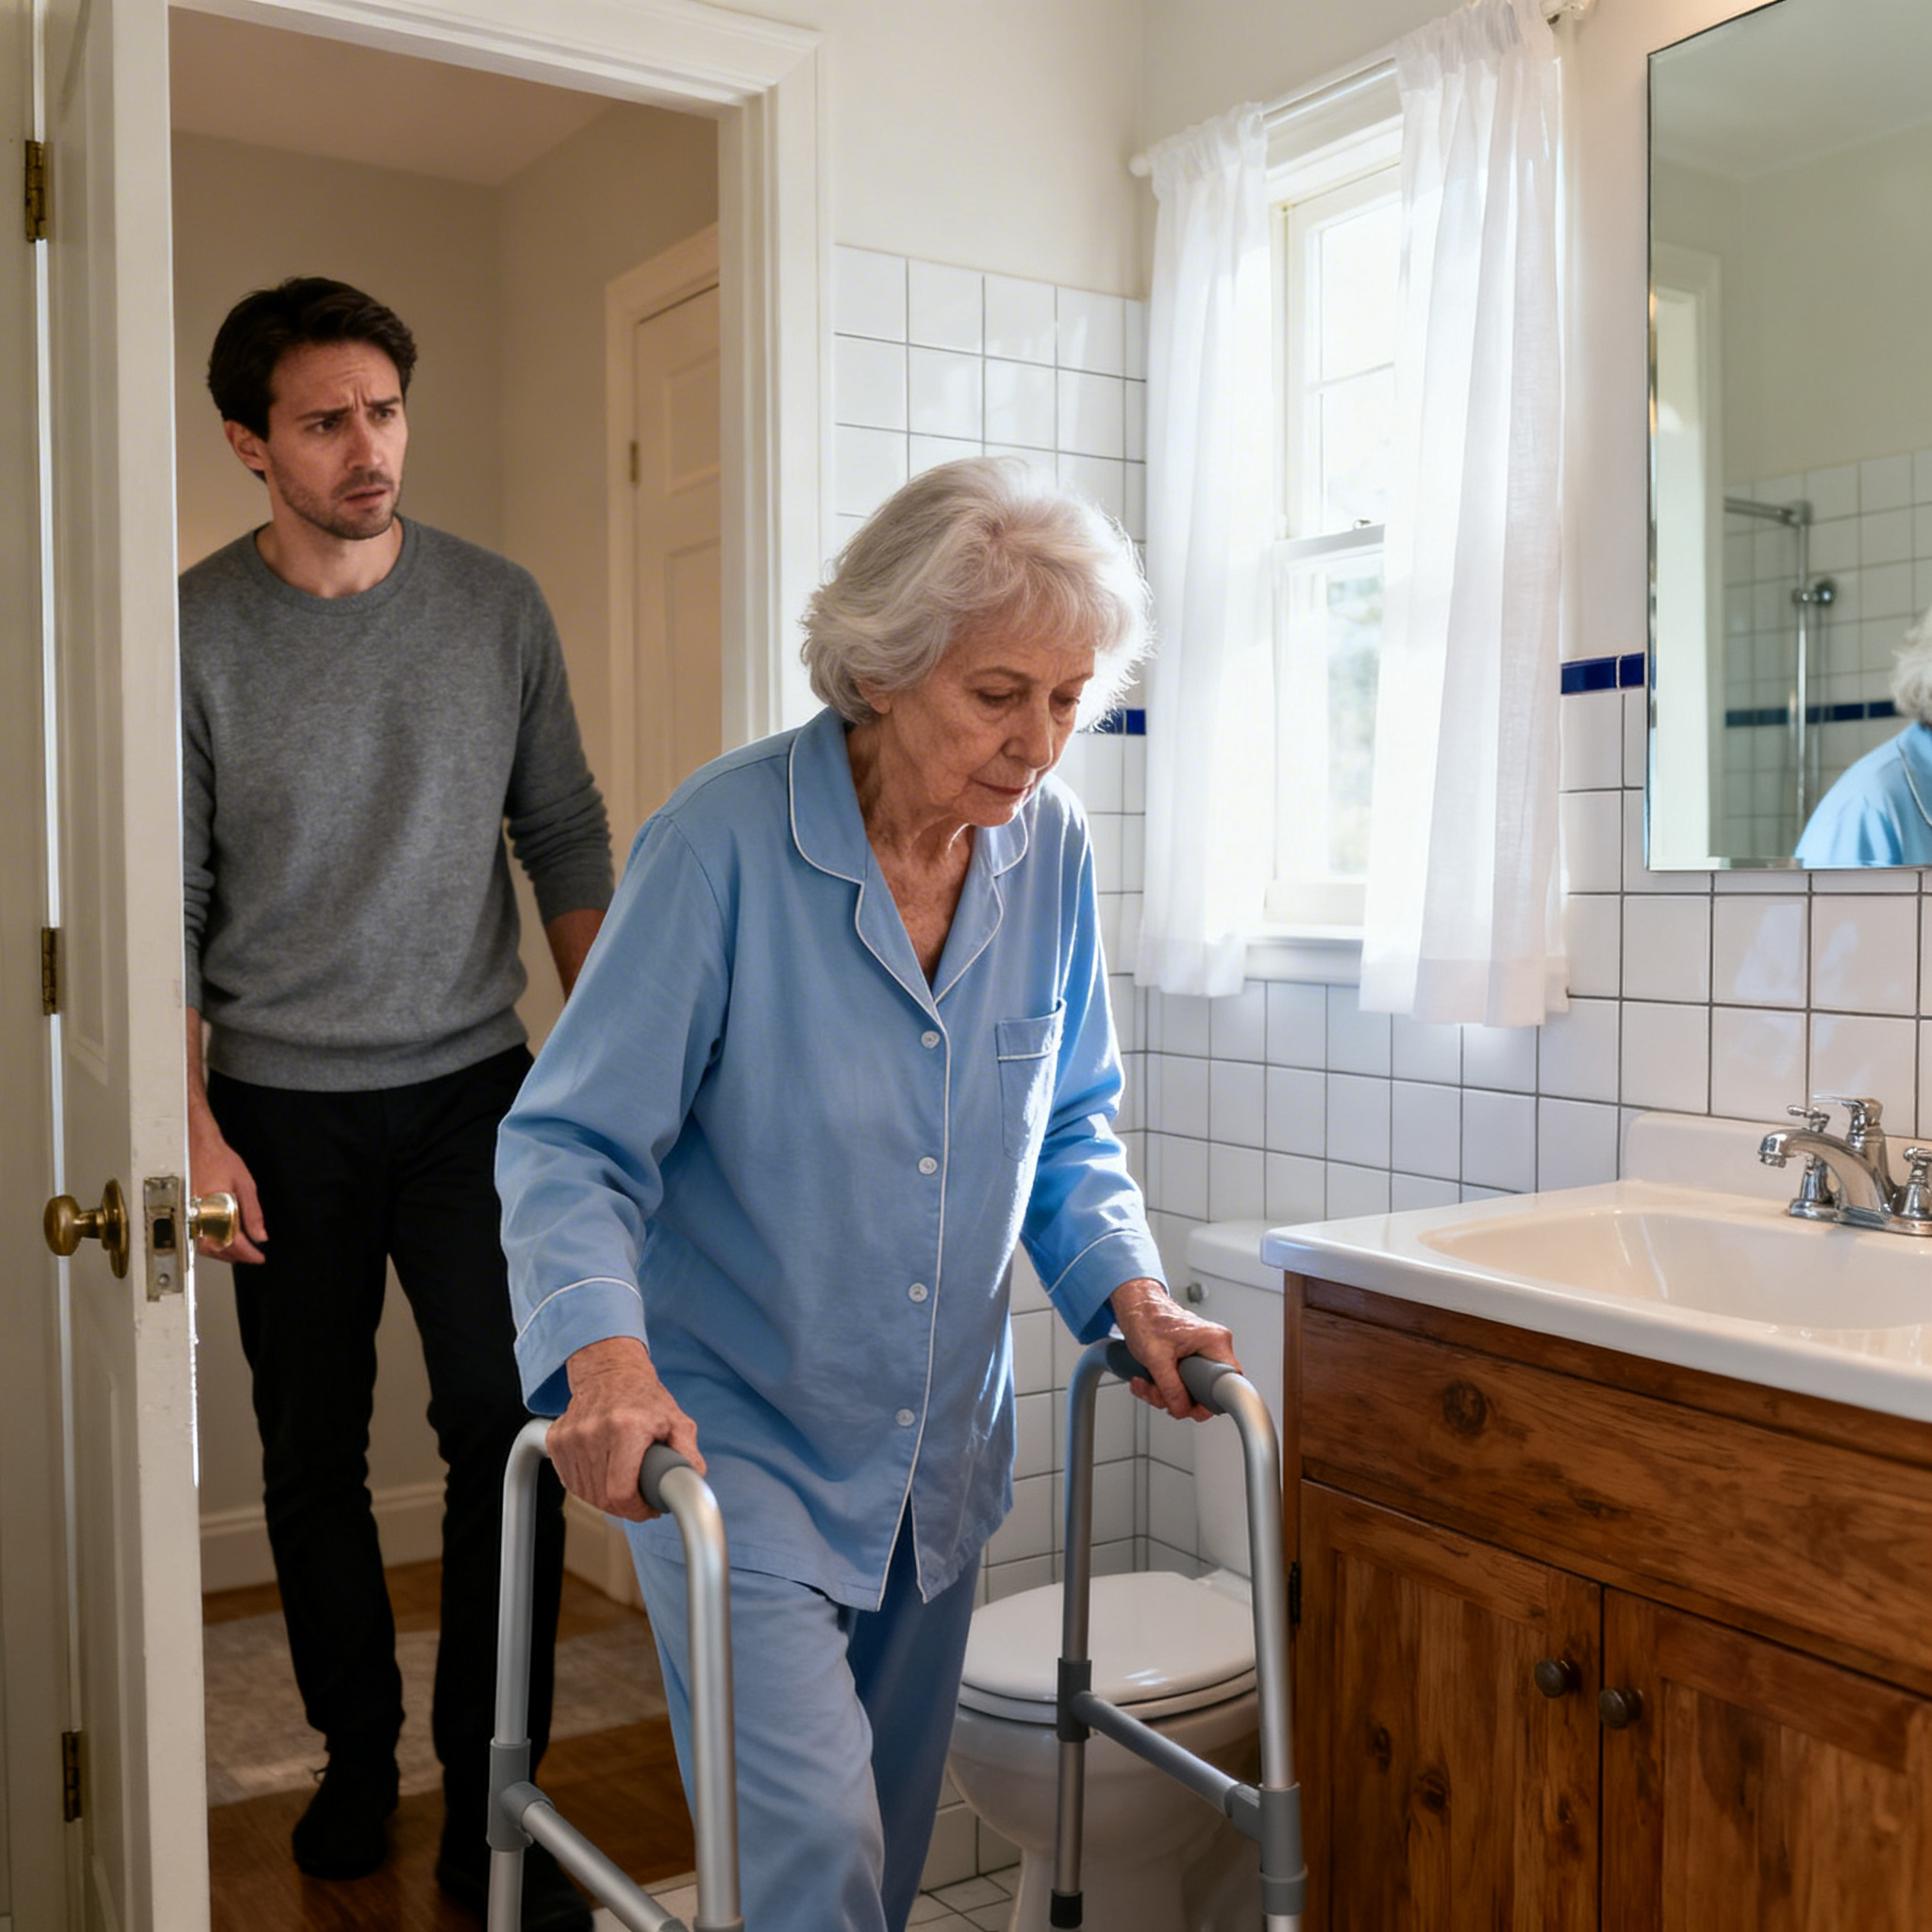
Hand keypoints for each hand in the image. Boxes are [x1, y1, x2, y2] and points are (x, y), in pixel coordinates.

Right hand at [187, 1109, 266, 1264]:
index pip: (231, 1242)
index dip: (247, 1253)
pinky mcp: (182, 1214)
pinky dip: (210, 1243)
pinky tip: (221, 1240)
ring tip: (239, 1251)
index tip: (258, 1257)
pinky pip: (196, 1237)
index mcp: (212, 1211)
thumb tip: (259, 1235)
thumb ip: (252, 1213)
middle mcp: (196, 1218)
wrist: (194, 1145)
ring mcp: (187, 1217)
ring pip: (204, 1247)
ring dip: (222, 1252)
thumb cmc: (217, 1160)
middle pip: (216, 1250)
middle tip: (251, 1257)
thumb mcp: (244, 1185)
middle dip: (235, 1256)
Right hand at [547, 1337, 704, 1521]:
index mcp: (625, 1427)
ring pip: (586, 1494)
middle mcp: (593, 1431)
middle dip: (626, 1506)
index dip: (636, 1510)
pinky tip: (604, 1472)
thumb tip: (693, 1481)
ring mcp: (571, 1437)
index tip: (647, 1509)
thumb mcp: (676, 1420)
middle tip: (640, 1495)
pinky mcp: (556, 1441)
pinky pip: (571, 1482)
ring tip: (624, 1480)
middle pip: (603, 1497)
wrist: (609, 1372)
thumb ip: (688, 1453)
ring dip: (606, 1498)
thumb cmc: (643, 1398)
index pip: (620, 1492)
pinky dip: (588, 1486)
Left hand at [1108, 1278, 1238, 1422]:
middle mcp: (1213, 1347)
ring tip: (1147, 1382)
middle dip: (1177, 1399)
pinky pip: (1183, 1384)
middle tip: (1158, 1392)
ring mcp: (1202, 1353)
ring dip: (1164, 1394)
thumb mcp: (1156, 1358)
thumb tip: (1181, 1409)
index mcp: (1215, 1342)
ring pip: (1191, 1391)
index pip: (1229, 1384)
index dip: (1210, 1402)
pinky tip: (1147, 1380)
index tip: (1192, 1408)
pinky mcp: (1190, 1358)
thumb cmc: (1147, 1318)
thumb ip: (1170, 1387)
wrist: (1136, 1306)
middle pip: (1206, 1392)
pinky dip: (1162, 1387)